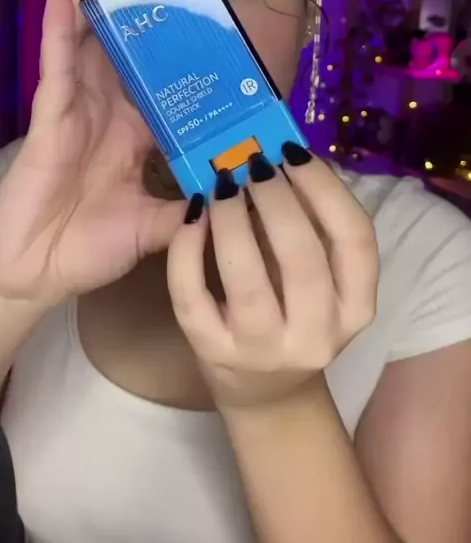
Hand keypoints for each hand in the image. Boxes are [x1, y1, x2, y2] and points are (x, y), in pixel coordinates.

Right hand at [0, 0, 184, 306]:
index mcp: (135, 137)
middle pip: (126, 57)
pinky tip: (65, 0)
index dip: (182, 60)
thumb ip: (194, 208)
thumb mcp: (157, 228)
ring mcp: (77, 114)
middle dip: (143, 22)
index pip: (163, 88)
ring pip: (89, 50)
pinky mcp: (49, 119)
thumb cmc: (92, 250)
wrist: (38, 275)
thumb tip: (240, 193)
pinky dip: (59, 34)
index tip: (210, 32)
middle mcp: (109, 117)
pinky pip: (54, 70)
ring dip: (101, 11)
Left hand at [167, 146, 377, 410]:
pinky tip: (190, 217)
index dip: (325, 188)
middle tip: (252, 163)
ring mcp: (262, 349)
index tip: (294, 151)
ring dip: (231, 219)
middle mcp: (317, 334)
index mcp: (355, 306)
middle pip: (302, 256)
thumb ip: (311, 226)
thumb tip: (282, 155)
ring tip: (221, 185)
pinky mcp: (213, 351)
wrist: (266, 391)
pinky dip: (186, 250)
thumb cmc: (297, 315)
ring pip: (246, 277)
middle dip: (275, 198)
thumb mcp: (322, 278)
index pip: (355, 239)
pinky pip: (192, 295)